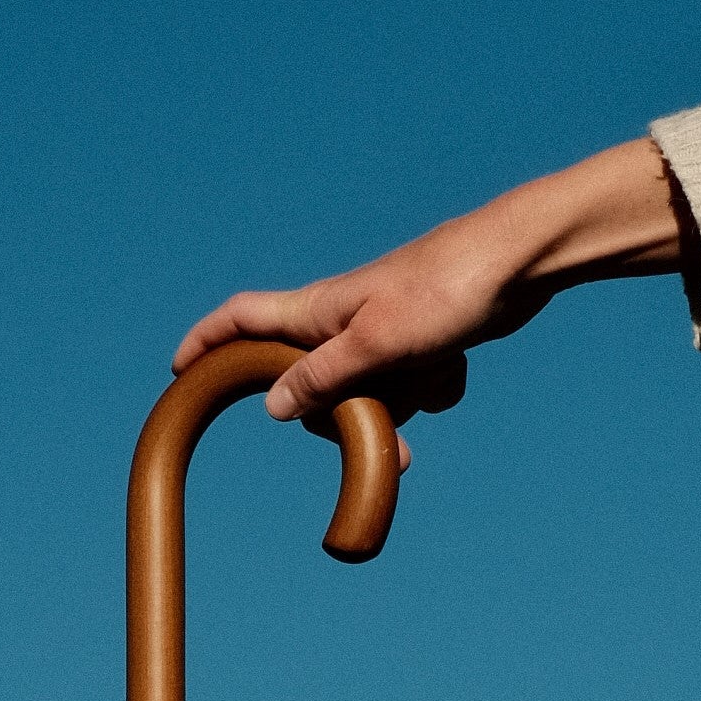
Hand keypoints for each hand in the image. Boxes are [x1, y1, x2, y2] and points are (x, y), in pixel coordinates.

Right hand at [175, 140, 688, 433]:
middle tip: (381, 440)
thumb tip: (273, 408)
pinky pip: (414, 384)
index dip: (207, 342)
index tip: (180, 369)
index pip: (244, 320)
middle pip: (312, 383)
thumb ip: (322, 379)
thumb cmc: (445, 290)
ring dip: (399, 409)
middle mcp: (345, 318)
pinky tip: (458, 365)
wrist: (520, 261)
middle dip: (341, 418)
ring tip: (435, 384)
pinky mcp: (423, 337)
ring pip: (367, 392)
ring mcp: (384, 329)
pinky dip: (435, 386)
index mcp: (319, 310)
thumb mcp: (375, 346)